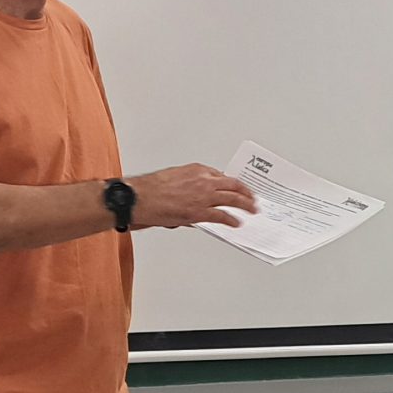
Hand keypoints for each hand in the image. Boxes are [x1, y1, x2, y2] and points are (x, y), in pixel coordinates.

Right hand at [131, 164, 257, 229]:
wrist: (140, 197)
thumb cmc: (150, 188)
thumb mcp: (174, 178)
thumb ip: (189, 186)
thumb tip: (196, 198)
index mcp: (197, 169)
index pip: (221, 176)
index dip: (231, 184)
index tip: (236, 188)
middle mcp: (204, 180)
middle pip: (232, 184)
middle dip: (245, 192)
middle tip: (252, 197)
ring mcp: (203, 196)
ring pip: (233, 198)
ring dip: (245, 204)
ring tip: (252, 209)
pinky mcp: (199, 211)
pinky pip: (222, 215)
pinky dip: (232, 219)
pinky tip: (236, 223)